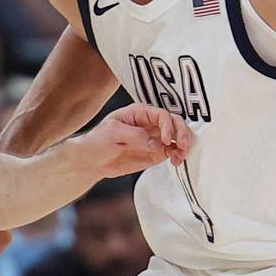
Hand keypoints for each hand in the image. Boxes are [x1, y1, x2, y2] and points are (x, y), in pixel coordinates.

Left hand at [75, 104, 192, 177]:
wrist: (91, 159)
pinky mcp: (156, 152)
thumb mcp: (111, 132)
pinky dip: (178, 155)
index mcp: (140, 112)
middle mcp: (151, 123)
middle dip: (182, 133)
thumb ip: (134, 135)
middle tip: (182, 146)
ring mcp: (155, 138)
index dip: (168, 126)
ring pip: (178, 137)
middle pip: (176, 122)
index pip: (162, 115)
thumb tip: (155, 143)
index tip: (166, 140)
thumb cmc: (97, 140)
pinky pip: (173, 151)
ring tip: (180, 156)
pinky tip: (176, 162)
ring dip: (184, 145)